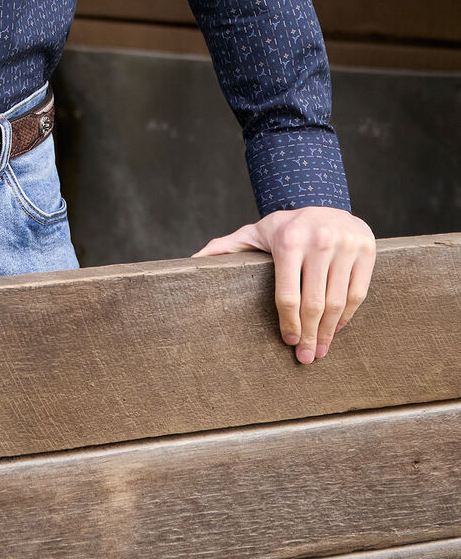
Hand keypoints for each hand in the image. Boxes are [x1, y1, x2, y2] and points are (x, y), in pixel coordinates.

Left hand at [193, 207, 375, 363]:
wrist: (322, 201)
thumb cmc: (285, 227)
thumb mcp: (254, 232)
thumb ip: (225, 247)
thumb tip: (191, 261)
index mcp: (289, 240)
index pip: (288, 295)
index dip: (288, 324)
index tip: (287, 342)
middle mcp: (320, 240)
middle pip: (314, 303)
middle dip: (309, 336)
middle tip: (305, 358)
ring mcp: (346, 244)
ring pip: (338, 302)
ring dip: (329, 332)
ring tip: (320, 350)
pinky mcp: (367, 249)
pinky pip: (358, 292)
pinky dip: (347, 316)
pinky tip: (337, 328)